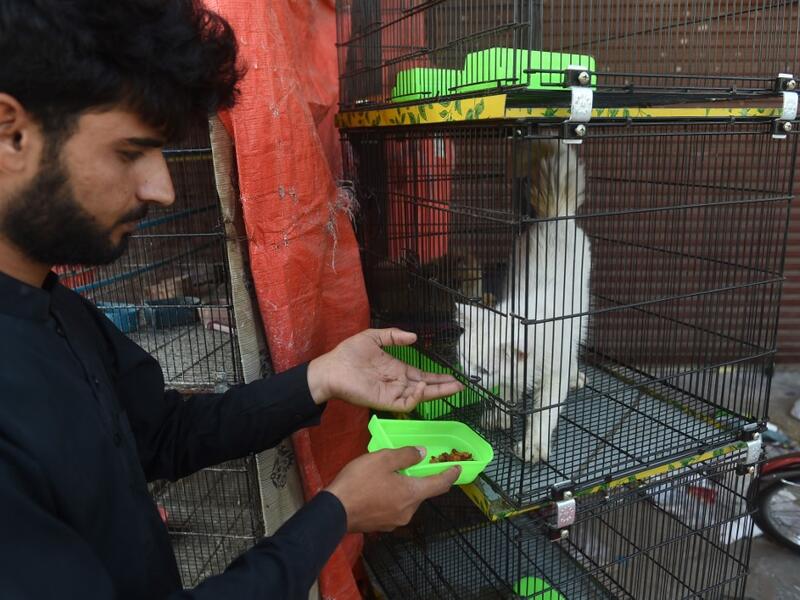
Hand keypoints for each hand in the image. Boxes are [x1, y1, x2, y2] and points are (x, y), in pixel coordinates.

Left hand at [307, 328, 463, 411]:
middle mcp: (398, 383)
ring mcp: (392, 393)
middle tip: (461, 386)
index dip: (438, 377)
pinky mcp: (385, 401)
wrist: (332, 368)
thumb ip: (393, 336)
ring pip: (419, 396)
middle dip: (444, 387)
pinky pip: (405, 403)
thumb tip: (414, 337)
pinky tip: (423, 386)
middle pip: (426, 387)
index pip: (422, 375)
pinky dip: (416, 397)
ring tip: (450, 386)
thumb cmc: (349, 353)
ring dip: (435, 392)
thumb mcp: (374, 337)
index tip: (453, 378)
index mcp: (397, 369)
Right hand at [325, 447, 459, 531]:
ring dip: (403, 488)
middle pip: (421, 492)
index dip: (451, 475)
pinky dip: (392, 497)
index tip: (458, 468)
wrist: (334, 511)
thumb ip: (406, 455)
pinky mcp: (381, 526)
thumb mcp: (383, 459)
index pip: (439, 485)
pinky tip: (377, 489)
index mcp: (412, 494)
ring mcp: (394, 521)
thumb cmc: (359, 482)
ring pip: (406, 500)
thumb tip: (421, 454)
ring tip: (387, 475)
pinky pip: (393, 508)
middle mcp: (408, 511)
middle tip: (410, 465)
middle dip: (419, 479)